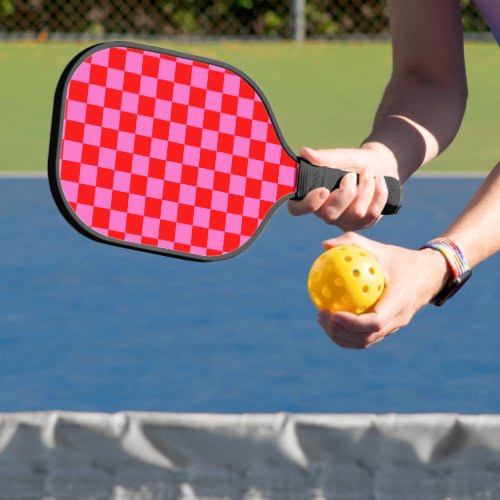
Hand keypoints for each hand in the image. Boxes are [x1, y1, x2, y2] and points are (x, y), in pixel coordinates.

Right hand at [288, 145, 397, 230]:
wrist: (379, 166)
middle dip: (346, 193)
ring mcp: (343, 221)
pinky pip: (372, 214)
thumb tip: (304, 152)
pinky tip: (379, 181)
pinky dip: (379, 193)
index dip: (308, 204)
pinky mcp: (361, 224)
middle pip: (330, 215)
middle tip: (351, 174)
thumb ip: (324, 157)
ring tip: (368, 172)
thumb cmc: (353, 162)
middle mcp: (324, 212)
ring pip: (356, 213)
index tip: (323, 190)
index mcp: (311, 196)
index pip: (297, 209)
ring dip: (366, 187)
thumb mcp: (340, 156)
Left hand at [316, 232, 450, 348]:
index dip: (352, 323)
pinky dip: (347, 334)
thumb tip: (324, 245)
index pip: (375, 322)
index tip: (332, 313)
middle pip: (366, 338)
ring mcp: (394, 327)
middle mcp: (398, 319)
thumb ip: (353, 243)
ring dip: (341, 336)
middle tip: (321, 315)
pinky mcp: (389, 329)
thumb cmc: (401, 260)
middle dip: (340, 332)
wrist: (429, 275)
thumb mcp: (380, 248)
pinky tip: (331, 319)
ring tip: (322, 319)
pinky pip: (366, 337)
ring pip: (365, 342)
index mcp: (399, 301)